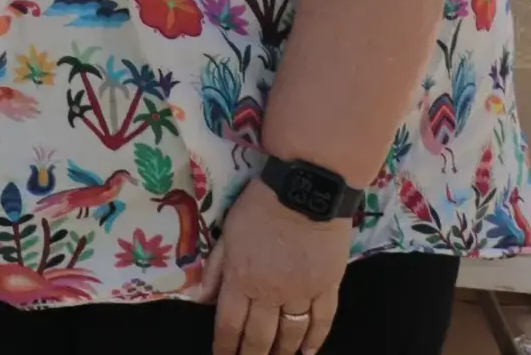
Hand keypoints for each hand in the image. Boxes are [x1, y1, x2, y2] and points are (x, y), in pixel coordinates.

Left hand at [206, 179, 349, 353]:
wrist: (305, 192)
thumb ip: (216, 269)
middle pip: (260, 336)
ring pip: (291, 333)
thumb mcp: (227, 234)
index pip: (230, 324)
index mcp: (242, 279)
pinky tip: (309, 352)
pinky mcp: (328, 287)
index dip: (225, 346)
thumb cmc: (259, 207)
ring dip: (282, 352)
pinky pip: (322, 320)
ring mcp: (303, 293)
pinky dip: (316, 340)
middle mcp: (271, 293)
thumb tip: (201, 299)